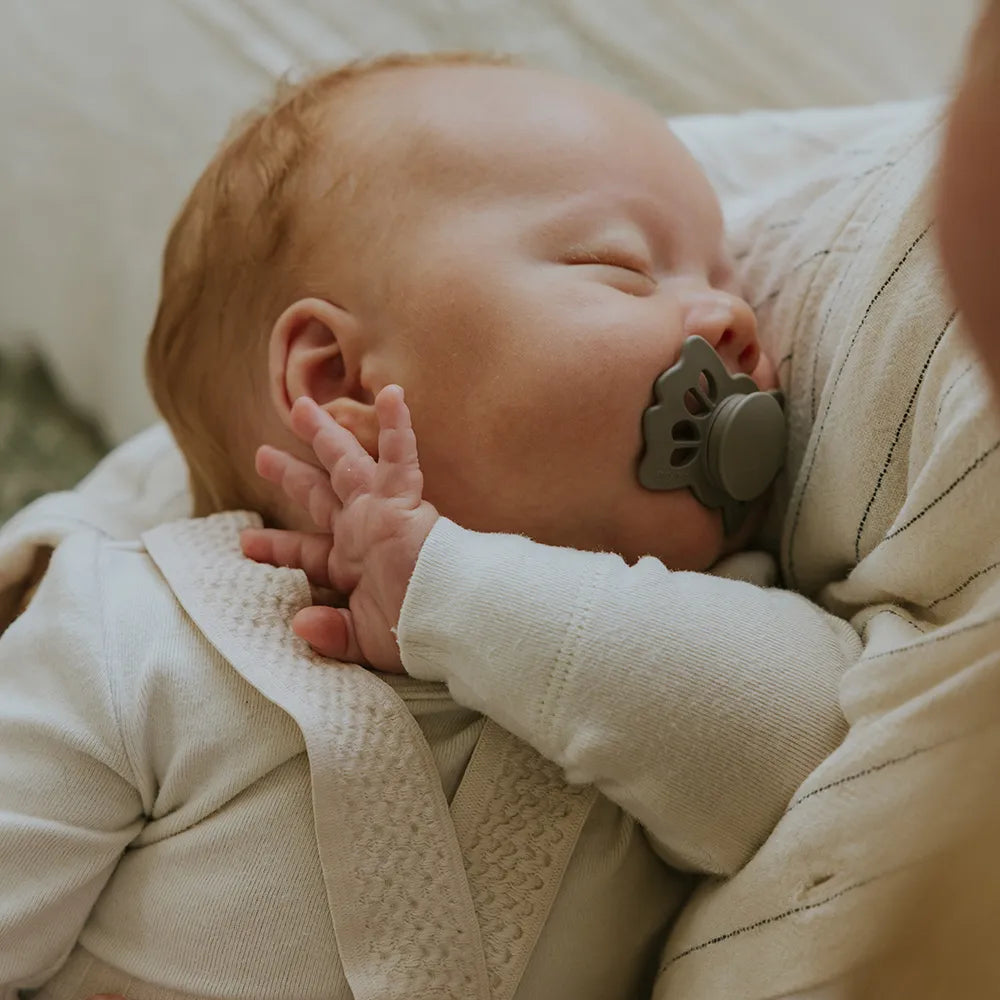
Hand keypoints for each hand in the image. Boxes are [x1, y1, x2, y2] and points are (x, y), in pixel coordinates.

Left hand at [241, 386, 438, 671]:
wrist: (453, 618)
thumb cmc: (417, 632)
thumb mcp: (363, 640)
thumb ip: (331, 634)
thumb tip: (299, 625)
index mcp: (353, 565)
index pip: (308, 551)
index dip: (277, 546)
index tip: (245, 544)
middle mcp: (363, 532)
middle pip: (320, 495)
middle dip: (291, 474)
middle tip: (261, 454)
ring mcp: (382, 512)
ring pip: (348, 463)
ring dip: (325, 434)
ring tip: (300, 406)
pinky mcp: (405, 500)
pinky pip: (400, 456)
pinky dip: (397, 426)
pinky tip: (391, 393)